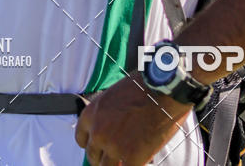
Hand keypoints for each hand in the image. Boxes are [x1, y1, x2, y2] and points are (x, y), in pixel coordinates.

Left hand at [75, 72, 191, 165]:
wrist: (163, 90)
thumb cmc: (144, 86)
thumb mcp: (115, 95)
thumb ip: (108, 114)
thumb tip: (110, 126)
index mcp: (92, 113)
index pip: (81, 138)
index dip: (91, 143)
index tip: (98, 146)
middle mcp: (98, 132)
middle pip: (92, 155)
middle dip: (102, 155)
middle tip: (113, 154)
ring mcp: (113, 147)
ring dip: (114, 164)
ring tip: (124, 160)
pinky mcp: (131, 158)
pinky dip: (130, 165)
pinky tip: (138, 160)